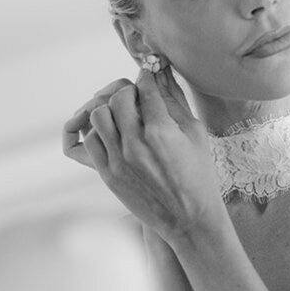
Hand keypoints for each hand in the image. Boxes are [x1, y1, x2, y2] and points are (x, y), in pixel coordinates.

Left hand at [61, 67, 224, 244]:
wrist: (189, 219)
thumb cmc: (198, 174)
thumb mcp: (195, 132)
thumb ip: (174, 99)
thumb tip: (161, 71)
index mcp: (160, 131)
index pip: (144, 87)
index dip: (147, 77)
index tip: (148, 76)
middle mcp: (135, 144)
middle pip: (118, 97)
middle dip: (128, 91)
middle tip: (137, 97)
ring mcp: (117, 160)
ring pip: (98, 115)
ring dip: (110, 109)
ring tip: (123, 114)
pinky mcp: (106, 174)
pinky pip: (90, 140)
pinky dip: (99, 131)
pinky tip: (113, 133)